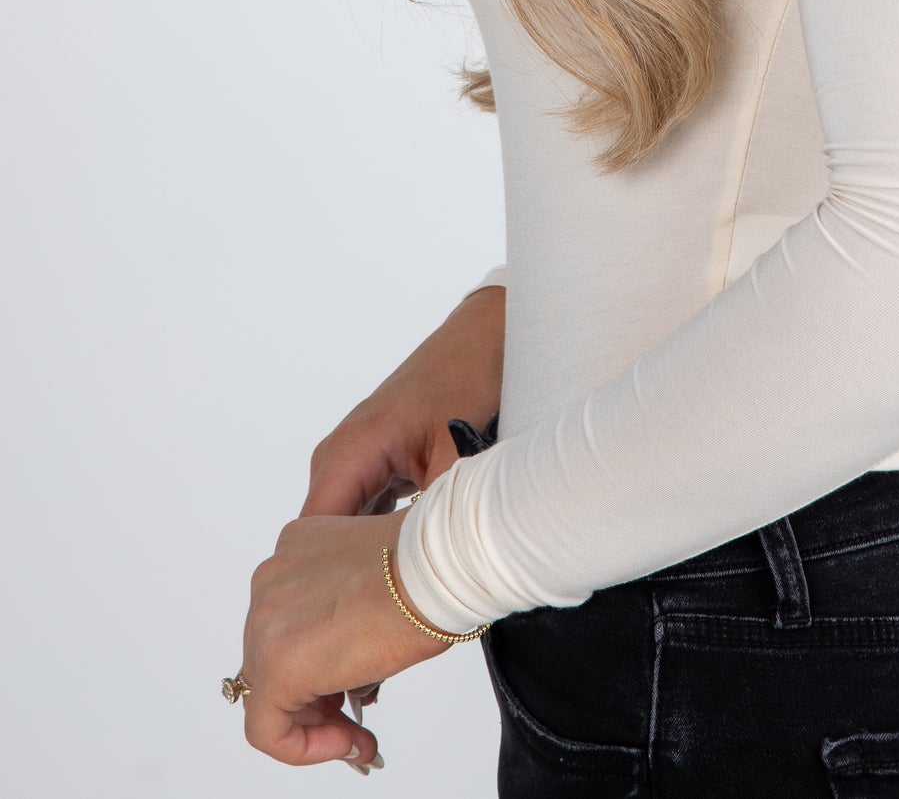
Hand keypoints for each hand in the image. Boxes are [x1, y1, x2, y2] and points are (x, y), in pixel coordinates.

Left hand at [240, 506, 456, 770]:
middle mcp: (271, 580)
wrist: (432, 572)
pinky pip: (266, 729)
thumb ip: (343, 611)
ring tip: (355, 734)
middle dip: (315, 693)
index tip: (346, 683)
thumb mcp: (371, 580)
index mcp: (295, 550)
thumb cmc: (421, 570)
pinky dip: (301, 747)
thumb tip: (346, 658)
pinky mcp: (274, 667)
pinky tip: (346, 741)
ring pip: (269, 693)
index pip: (289, 621)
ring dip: (314, 720)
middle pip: (274, 657)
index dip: (317, 660)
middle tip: (351, 714)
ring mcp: (265, 622)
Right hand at [292, 285, 504, 716]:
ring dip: (359, 576)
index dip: (320, 602)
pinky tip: (403, 587)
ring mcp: (359, 457)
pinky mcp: (382, 457)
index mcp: (344, 458)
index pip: (311, 547)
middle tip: (364, 664)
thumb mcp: (455, 457)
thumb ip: (434, 515)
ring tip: (379, 638)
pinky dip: (378, 549)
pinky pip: (368, 513)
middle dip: (338, 599)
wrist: (489, 332)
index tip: (338, 652)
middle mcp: (340, 459)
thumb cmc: (469, 380)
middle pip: (323, 546)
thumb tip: (430, 574)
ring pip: (347, 534)